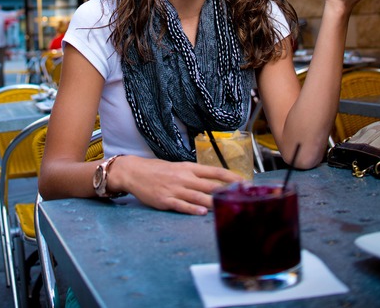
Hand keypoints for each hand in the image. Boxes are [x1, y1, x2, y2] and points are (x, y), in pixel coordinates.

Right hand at [112, 156, 242, 214]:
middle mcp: (184, 177)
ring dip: (214, 201)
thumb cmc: (157, 170)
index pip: (214, 171)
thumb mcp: (177, 167)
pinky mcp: (165, 200)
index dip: (231, 176)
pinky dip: (192, 208)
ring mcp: (175, 189)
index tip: (245, 181)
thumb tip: (214, 181)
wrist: (134, 172)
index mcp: (188, 167)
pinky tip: (202, 212)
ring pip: (198, 196)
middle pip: (210, 184)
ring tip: (229, 206)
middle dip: (228, 191)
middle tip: (243, 197)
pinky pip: (181, 205)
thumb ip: (194, 174)